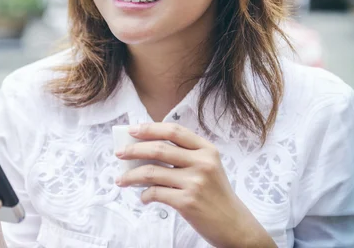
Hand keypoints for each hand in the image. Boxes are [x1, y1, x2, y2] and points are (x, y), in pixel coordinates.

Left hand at [114, 123, 275, 247]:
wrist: (234, 225)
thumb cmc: (215, 194)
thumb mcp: (207, 168)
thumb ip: (183, 156)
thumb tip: (144, 150)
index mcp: (207, 150)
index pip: (174, 131)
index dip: (150, 128)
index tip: (132, 130)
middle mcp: (202, 163)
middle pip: (159, 148)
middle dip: (134, 150)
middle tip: (119, 153)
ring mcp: (195, 182)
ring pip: (151, 172)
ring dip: (131, 176)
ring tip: (121, 180)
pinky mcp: (187, 202)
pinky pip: (155, 193)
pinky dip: (144, 195)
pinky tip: (143, 198)